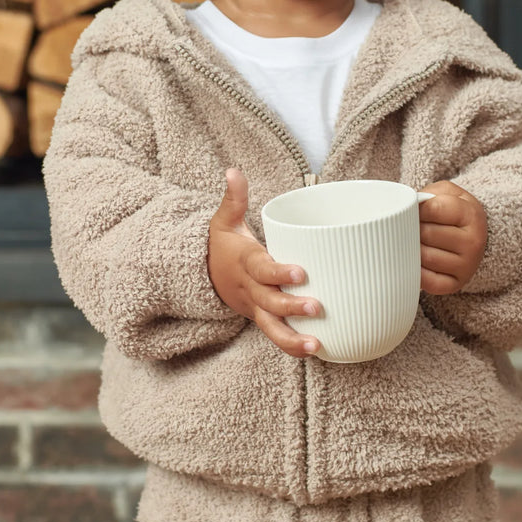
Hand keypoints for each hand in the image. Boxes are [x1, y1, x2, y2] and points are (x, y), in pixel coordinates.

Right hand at [208, 169, 322, 356]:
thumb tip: (233, 171)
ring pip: (271, 328)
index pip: (262, 268)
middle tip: (317, 308)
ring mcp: (255, 308)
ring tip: (316, 345)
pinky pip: (275, 336)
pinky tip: (319, 350)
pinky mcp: (260, 319)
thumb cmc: (221, 246)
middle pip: (270, 302)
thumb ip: (234, 198)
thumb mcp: (223, 221)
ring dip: (292, 339)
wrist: (202, 277)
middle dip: (292, 307)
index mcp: (245, 263)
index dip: (279, 272)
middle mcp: (250, 289)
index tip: (300, 273)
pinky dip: (293, 347)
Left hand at [418, 180, 487, 293]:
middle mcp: (473, 242)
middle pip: (427, 234)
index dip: (416, 208)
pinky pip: (427, 281)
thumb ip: (428, 194)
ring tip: (410, 242)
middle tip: (408, 226)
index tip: (414, 210)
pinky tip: (414, 261)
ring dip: (410, 249)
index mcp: (471, 215)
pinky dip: (415, 271)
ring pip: (424, 257)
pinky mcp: (455, 284)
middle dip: (411, 228)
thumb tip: (403, 208)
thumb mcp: (447, 193)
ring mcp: (466, 265)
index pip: (434, 209)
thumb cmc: (452, 212)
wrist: (472, 236)